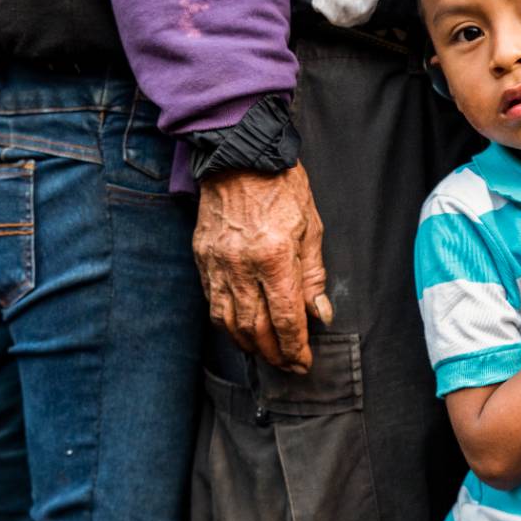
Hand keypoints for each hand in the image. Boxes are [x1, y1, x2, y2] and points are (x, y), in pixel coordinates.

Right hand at [193, 163, 333, 373]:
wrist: (239, 156)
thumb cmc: (281, 186)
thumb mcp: (311, 227)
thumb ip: (313, 275)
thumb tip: (319, 314)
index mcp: (274, 258)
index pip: (285, 318)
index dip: (295, 347)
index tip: (304, 362)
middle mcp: (241, 266)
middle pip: (255, 328)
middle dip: (274, 353)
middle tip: (288, 364)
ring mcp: (216, 264)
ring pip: (228, 322)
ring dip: (248, 345)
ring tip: (266, 353)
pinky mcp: (201, 258)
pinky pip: (212, 302)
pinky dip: (227, 323)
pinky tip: (240, 329)